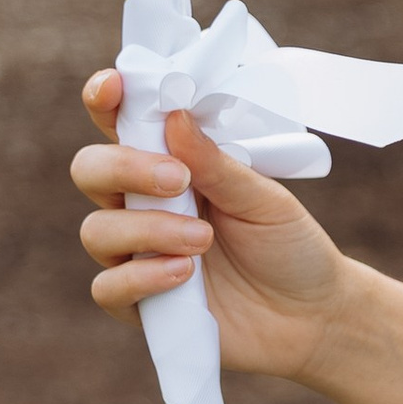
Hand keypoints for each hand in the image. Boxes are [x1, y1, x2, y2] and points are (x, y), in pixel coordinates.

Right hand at [71, 70, 345, 383]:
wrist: (312, 316)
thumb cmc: (288, 246)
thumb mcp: (264, 198)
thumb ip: (217, 163)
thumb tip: (174, 117)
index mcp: (171, 165)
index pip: (122, 124)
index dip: (106, 100)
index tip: (115, 87)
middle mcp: (143, 205)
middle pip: (90, 170)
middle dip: (124, 166)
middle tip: (176, 178)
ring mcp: (135, 255)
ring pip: (97, 231)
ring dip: (148, 228)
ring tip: (203, 239)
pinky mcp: (139, 305)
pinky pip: (108, 287)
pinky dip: (142, 277)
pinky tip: (184, 274)